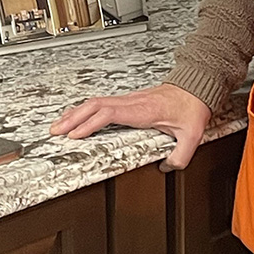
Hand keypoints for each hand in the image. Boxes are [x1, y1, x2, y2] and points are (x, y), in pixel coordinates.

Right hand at [49, 83, 212, 170]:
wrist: (198, 85)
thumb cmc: (193, 106)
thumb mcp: (192, 134)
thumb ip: (181, 155)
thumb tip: (166, 168)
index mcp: (143, 110)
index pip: (110, 113)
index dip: (90, 123)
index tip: (74, 135)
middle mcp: (134, 102)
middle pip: (96, 105)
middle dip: (73, 118)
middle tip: (55, 131)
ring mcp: (131, 98)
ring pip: (97, 101)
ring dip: (77, 112)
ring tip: (59, 124)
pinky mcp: (131, 100)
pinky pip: (104, 102)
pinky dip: (87, 109)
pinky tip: (80, 116)